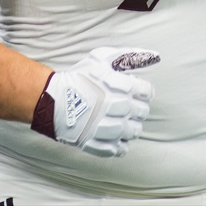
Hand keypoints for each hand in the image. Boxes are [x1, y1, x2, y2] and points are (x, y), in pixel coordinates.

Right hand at [31, 47, 159, 157]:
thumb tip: (153, 56)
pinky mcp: (95, 141)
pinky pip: (116, 149)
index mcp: (120, 86)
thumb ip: (129, 56)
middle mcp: (115, 107)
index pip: (146, 92)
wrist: (52, 97)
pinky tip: (116, 138)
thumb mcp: (103, 58)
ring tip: (123, 122)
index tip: (137, 92)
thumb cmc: (79, 77)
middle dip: (138, 109)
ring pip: (131, 132)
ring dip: (131, 127)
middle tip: (129, 107)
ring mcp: (105, 126)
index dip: (144, 92)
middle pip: (141, 113)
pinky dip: (119, 146)